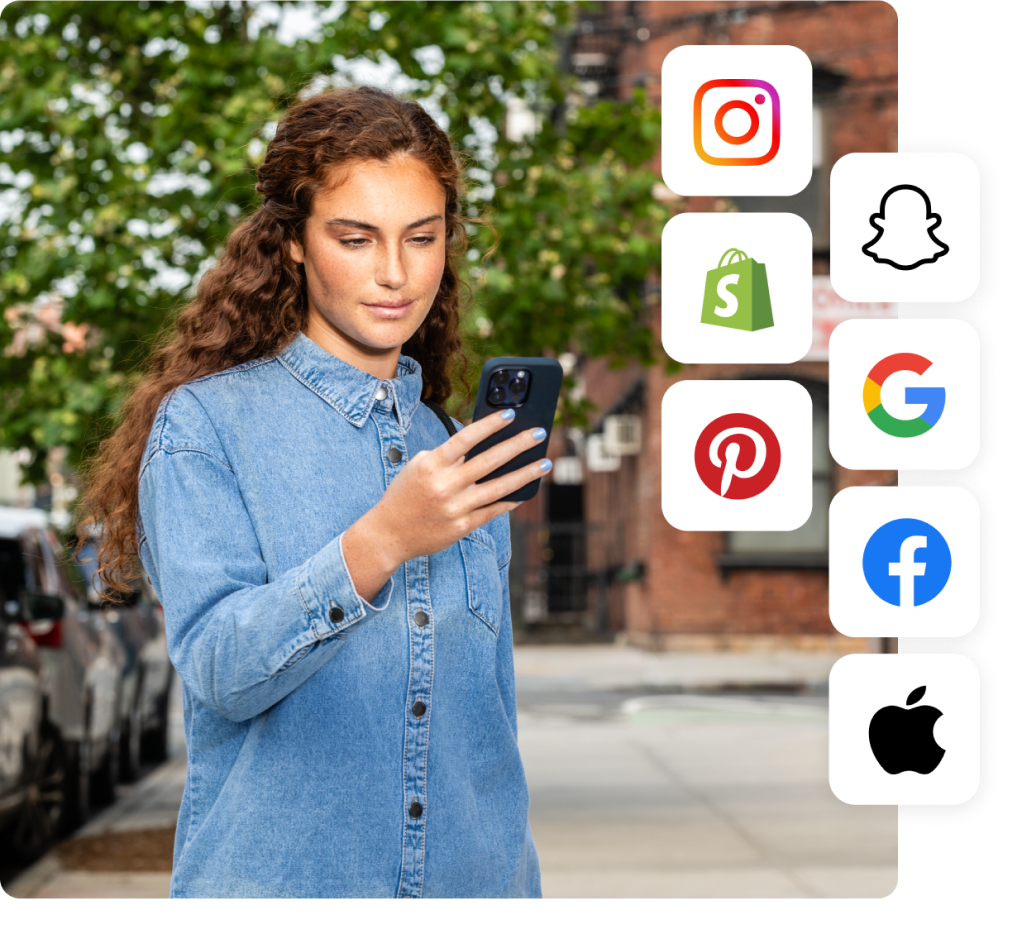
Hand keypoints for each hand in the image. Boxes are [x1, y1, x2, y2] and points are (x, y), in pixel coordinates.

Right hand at [342, 409, 549, 601]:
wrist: (388, 534)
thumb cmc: (405, 494)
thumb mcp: (419, 467)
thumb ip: (448, 457)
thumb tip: (483, 446)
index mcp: (432, 465)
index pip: (466, 439)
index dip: (490, 425)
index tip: (511, 414)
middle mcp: (445, 486)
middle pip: (489, 461)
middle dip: (518, 445)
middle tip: (540, 434)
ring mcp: (455, 508)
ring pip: (498, 488)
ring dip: (525, 475)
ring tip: (544, 464)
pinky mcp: (462, 527)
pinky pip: (492, 511)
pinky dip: (510, 500)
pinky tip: (525, 491)